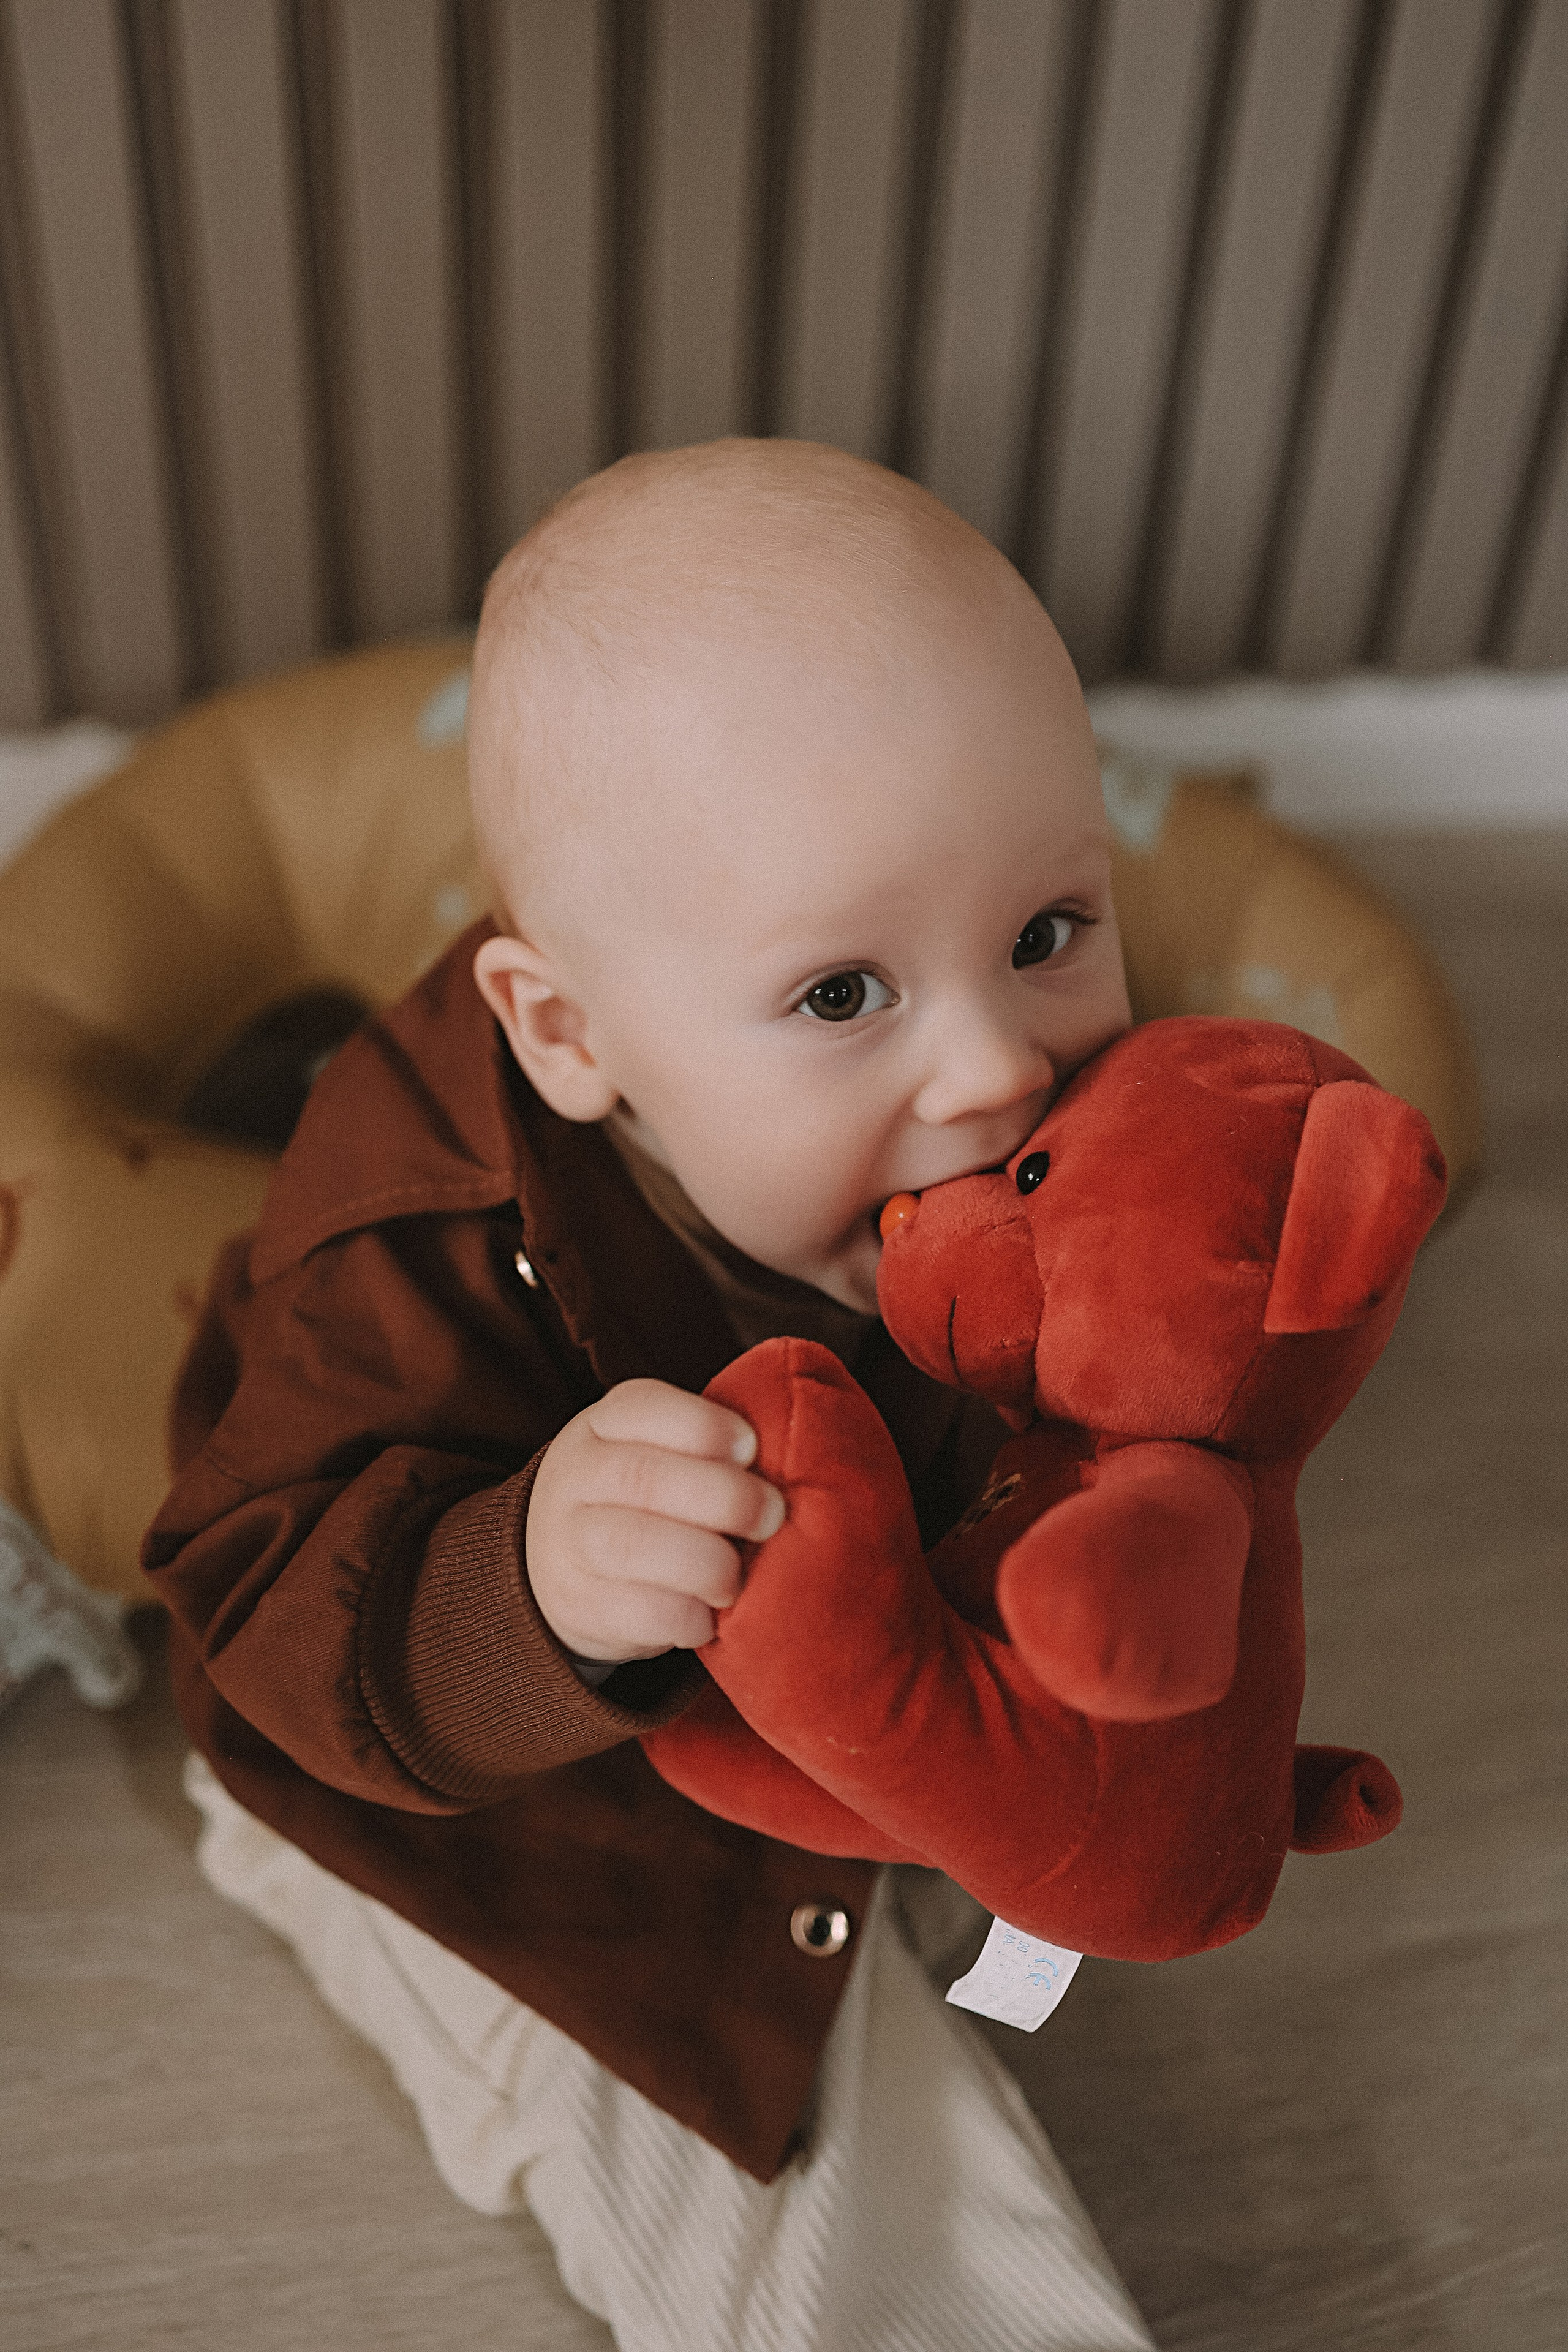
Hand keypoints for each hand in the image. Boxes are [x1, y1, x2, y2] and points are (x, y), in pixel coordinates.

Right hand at [525, 1379, 785, 1663]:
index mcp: (605, 1425)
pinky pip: (638, 1611)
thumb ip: (709, 1453)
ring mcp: (570, 1542)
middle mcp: (579, 1475)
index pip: (643, 1407)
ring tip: (737, 1577)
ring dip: (706, 1563)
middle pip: (643, 1477)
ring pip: (633, 1545)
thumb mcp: (658, 1455)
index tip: (752, 1449)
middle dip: (723, 1497)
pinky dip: (688, 1616)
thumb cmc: (643, 1502)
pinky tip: (710, 1617)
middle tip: (771, 1517)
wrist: (563, 1568)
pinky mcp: (580, 1605)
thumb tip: (794, 1464)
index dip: (706, 1426)